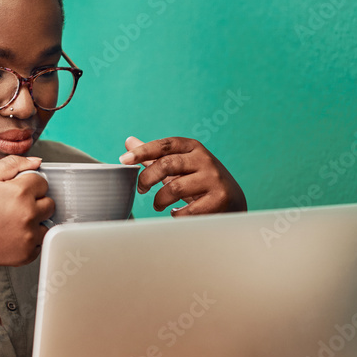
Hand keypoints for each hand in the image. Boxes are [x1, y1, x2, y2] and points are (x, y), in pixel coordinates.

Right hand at [0, 156, 53, 270]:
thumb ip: (11, 164)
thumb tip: (36, 162)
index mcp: (20, 193)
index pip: (42, 182)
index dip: (28, 184)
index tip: (13, 191)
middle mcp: (29, 215)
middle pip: (49, 203)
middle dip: (35, 202)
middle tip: (12, 207)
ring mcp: (29, 237)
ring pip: (46, 223)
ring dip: (34, 221)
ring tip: (11, 222)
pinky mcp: (27, 254)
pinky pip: (39, 242)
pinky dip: (29, 239)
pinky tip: (10, 235)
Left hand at [119, 136, 245, 215]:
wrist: (232, 200)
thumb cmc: (198, 180)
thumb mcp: (180, 164)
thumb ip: (155, 155)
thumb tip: (129, 142)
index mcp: (193, 147)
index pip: (164, 145)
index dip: (142, 151)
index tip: (124, 160)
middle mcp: (204, 159)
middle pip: (167, 165)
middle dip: (147, 178)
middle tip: (141, 190)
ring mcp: (213, 179)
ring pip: (174, 189)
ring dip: (159, 200)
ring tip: (158, 205)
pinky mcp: (219, 199)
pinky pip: (187, 210)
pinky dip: (176, 215)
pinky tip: (176, 213)